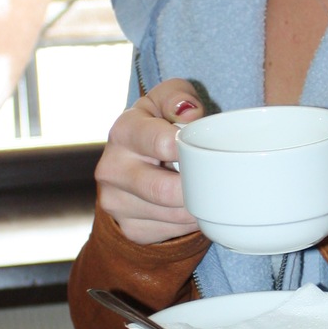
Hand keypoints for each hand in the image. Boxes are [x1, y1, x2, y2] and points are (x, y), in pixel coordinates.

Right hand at [95, 80, 204, 245]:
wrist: (132, 162)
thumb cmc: (157, 125)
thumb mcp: (166, 100)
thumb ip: (178, 96)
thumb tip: (190, 114)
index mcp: (124, 131)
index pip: (160, 143)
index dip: (188, 149)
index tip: (203, 150)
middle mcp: (111, 169)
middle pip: (164, 190)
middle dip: (196, 187)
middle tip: (215, 179)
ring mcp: (116, 202)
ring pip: (173, 215)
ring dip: (197, 206)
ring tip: (206, 190)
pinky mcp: (129, 228)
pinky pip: (172, 232)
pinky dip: (189, 222)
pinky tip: (190, 205)